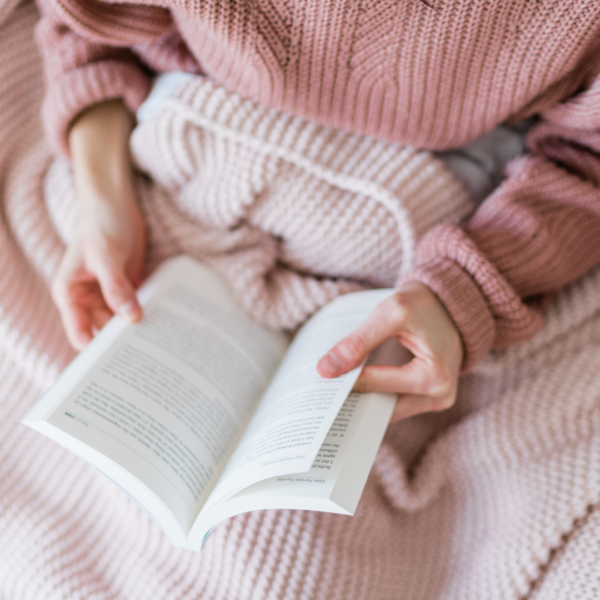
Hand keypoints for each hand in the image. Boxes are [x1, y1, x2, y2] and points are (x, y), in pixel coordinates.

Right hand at [52, 101, 145, 349]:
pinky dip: (147, 318)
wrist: (116, 204)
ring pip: (121, 324)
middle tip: (146, 366)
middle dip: (121, 347)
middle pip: (103, 333)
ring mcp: (107, 296)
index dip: (95, 353)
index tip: (116, 369)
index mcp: (70, 294)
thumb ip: (117, 288)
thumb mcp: (107, 256)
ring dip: (137, 333)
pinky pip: (136, 310)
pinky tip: (165, 329)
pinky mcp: (126, 290)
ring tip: (160, 352)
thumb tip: (131, 319)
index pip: (79, 334)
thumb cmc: (102, 225)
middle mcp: (87, 300)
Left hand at [316, 282, 462, 421]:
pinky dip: (376, 393)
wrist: (451, 304)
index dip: (344, 380)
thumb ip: (359, 342)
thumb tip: (326, 370)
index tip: (318, 378)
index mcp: (434, 377)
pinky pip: (395, 402)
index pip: (376, 385)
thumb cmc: (424, 305)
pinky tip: (355, 382)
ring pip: (386, 409)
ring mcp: (436, 401)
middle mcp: (439, 396)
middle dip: (352, 397)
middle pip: (381, 406)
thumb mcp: (390, 313)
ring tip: (334, 385)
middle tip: (320, 390)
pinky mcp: (429, 398)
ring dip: (363, 398)